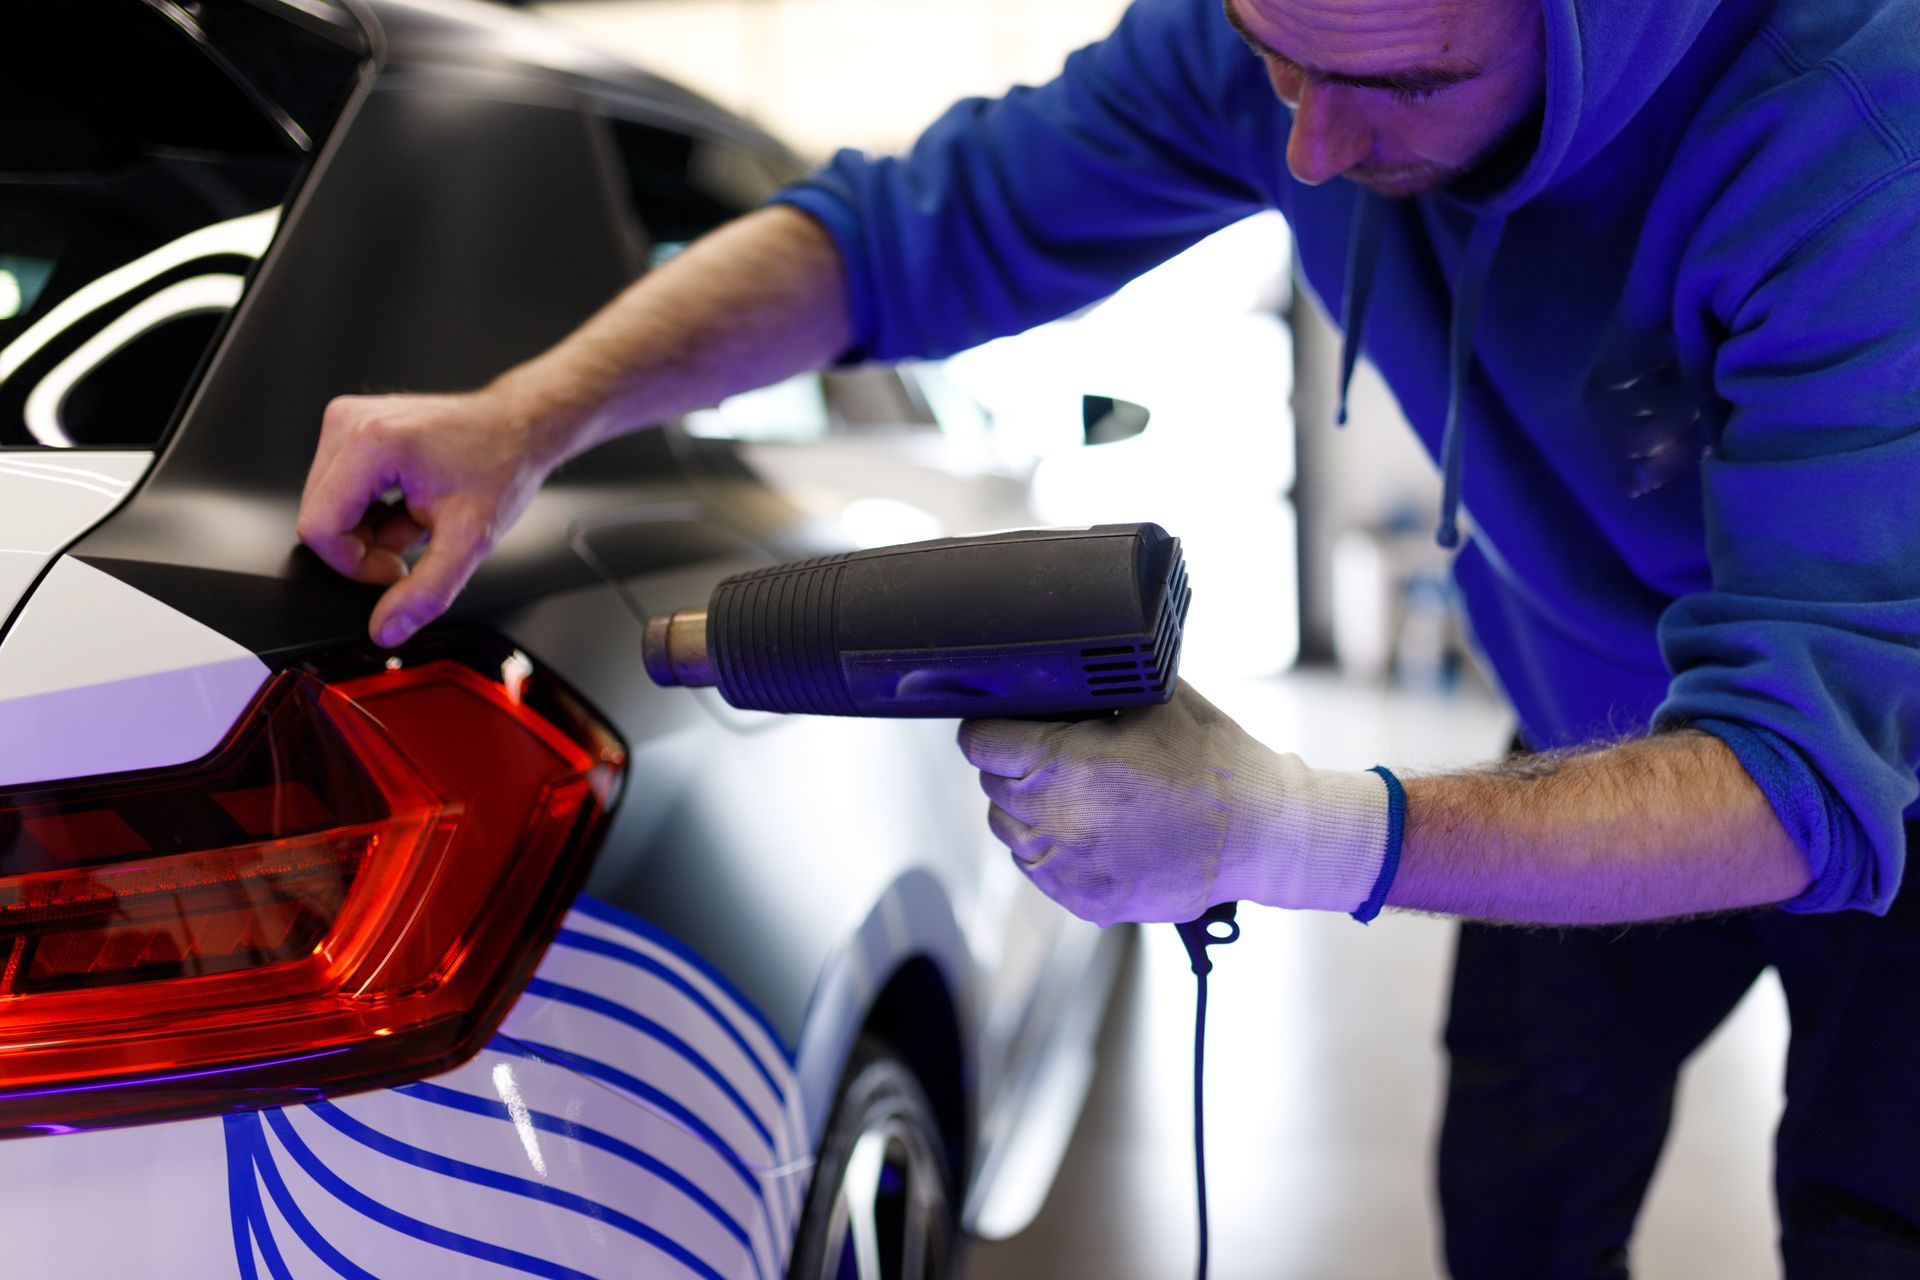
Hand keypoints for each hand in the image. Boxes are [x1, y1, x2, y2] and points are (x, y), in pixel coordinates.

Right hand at [297, 388, 555, 647]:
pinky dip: (371, 510)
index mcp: (371, 443)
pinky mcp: (352, 426)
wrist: (518, 427)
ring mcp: (348, 420)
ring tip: (418, 518)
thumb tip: (387, 628)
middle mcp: (349, 423)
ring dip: (370, 530)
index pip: (320, 529)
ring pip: (327, 507)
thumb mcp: (470, 539)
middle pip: (320, 518)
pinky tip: (409, 505)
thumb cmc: (501, 464)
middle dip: (364, 548)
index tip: (398, 568)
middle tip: (415, 542)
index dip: (355, 565)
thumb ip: (427, 592)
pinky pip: (338, 489)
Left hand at [958, 682, 1392, 925]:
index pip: (980, 742)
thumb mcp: (1152, 699)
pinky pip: (1040, 868)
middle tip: (1058, 755)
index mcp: (1064, 764)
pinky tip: (1093, 828)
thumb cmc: (1214, 763)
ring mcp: (1068, 867)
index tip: (1006, 724)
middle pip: (994, 785)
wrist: (1262, 833)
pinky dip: (1055, 848)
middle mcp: (1057, 820)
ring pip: (1011, 830)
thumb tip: (1051, 670)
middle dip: (1016, 766)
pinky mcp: (1085, 900)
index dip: (992, 726)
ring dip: (1031, 809)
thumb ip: (1092, 686)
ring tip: (1079, 794)